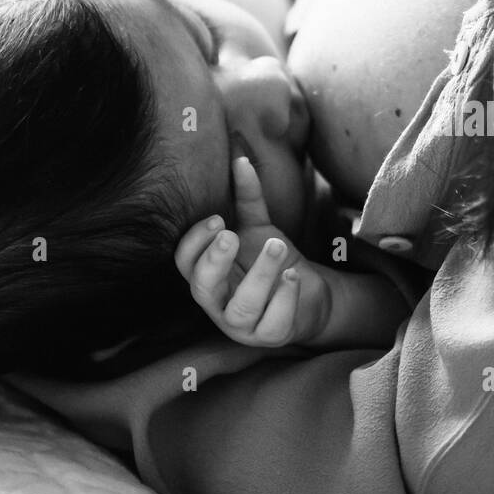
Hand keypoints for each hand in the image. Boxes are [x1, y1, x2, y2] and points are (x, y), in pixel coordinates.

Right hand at [175, 156, 331, 348]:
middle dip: (214, 261)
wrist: (309, 294)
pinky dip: (283, 299)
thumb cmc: (272, 260)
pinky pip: (273, 324)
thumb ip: (246, 196)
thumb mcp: (258, 226)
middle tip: (232, 236)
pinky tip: (293, 275)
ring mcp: (244, 325)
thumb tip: (240, 156)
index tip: (218, 219)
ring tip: (278, 245)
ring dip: (259, 275)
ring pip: (242, 307)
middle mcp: (218, 303)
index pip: (184, 263)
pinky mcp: (272, 336)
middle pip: (202, 288)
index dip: (194, 242)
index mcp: (208, 274)